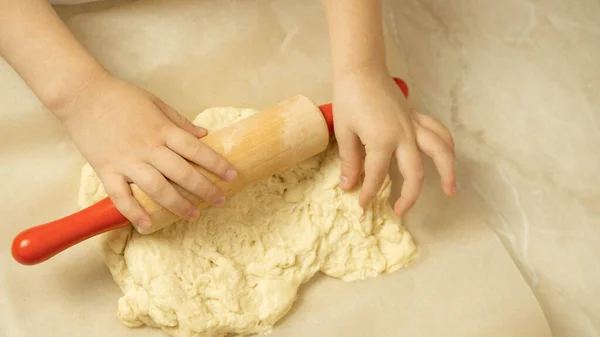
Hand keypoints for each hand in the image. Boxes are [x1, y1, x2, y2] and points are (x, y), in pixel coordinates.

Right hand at [54, 72, 236, 229]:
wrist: (82, 94)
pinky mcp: (106, 170)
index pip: (196, 150)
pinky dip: (134, 213)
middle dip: (204, 189)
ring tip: (194, 215)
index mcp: (162, 130)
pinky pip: (121, 196)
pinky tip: (147, 226)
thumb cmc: (121, 97)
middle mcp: (148, 148)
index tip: (232, 176)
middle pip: (182, 173)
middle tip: (220, 200)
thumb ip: (180, 122)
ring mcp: (126, 161)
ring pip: (156, 188)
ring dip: (177, 204)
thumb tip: (204, 135)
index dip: (217, 164)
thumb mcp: (156, 103)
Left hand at [332, 67, 455, 215]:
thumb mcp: (344, 132)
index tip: (362, 203)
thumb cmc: (349, 99)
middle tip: (400, 211)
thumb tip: (348, 185)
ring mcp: (414, 126)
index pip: (377, 176)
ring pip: (439, 152)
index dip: (369, 193)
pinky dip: (446, 145)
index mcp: (382, 141)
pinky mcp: (417, 117)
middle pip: (415, 173)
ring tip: (451, 191)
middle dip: (409, 196)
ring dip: (447, 172)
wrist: (361, 70)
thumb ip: (350, 161)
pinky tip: (448, 156)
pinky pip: (437, 132)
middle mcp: (404, 136)